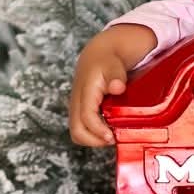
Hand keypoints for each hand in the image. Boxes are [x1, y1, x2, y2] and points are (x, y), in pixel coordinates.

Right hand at [69, 26, 154, 145]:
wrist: (100, 53)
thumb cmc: (108, 59)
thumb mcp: (115, 64)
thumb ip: (116, 76)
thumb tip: (117, 87)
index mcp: (85, 91)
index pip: (86, 118)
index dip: (98, 131)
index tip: (112, 137)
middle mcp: (77, 102)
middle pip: (77, 132)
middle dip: (94, 141)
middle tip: (113, 139)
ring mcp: (78, 107)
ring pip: (78, 133)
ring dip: (94, 139)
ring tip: (112, 135)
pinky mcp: (81, 111)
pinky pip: (83, 128)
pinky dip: (94, 134)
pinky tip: (109, 129)